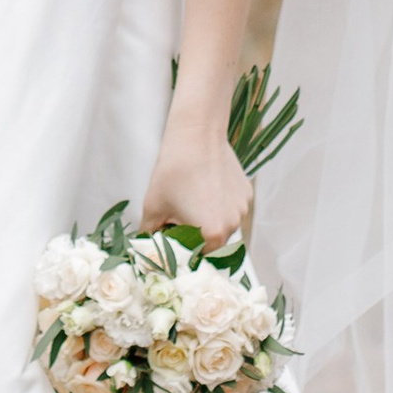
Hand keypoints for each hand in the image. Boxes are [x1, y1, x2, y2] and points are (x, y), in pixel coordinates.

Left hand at [138, 129, 253, 255]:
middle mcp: (233, 225)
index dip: (185, 251)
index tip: (174, 238)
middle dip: (197, 236)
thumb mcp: (152, 208)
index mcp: (212, 234)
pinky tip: (206, 188)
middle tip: (180, 218)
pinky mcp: (247, 193)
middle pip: (213, 243)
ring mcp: (242, 208)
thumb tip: (146, 249)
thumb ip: (149, 236)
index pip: (199, 257)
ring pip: (224, 225)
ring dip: (210, 220)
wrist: (195, 135)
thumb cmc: (173, 172)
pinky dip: (221, 205)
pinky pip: (232, 208)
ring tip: (193, 199)